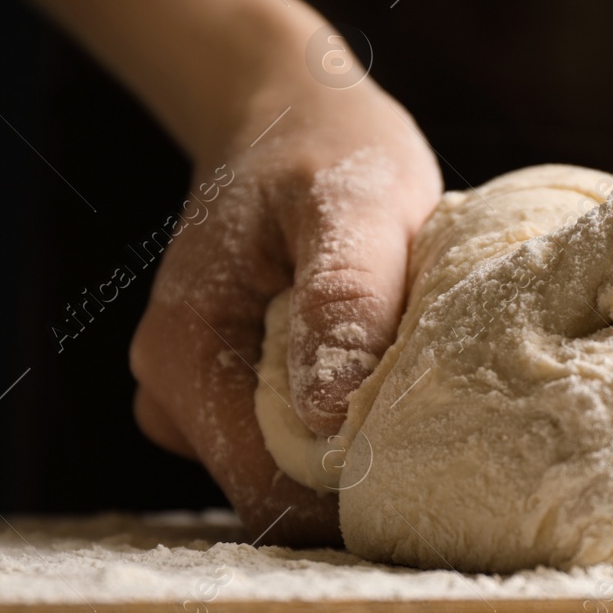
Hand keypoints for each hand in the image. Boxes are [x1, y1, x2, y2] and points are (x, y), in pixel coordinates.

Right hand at [128, 32, 442, 543]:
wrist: (290, 111)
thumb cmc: (329, 147)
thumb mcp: (353, 203)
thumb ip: (344, 297)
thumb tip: (329, 416)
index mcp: (185, 354)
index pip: (266, 489)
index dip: (351, 501)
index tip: (433, 476)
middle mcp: (172, 390)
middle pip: (275, 493)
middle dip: (357, 479)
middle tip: (441, 424)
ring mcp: (196, 394)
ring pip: (285, 474)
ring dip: (353, 449)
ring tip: (412, 381)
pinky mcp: (228, 390)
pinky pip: (289, 443)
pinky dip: (343, 424)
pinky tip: (379, 371)